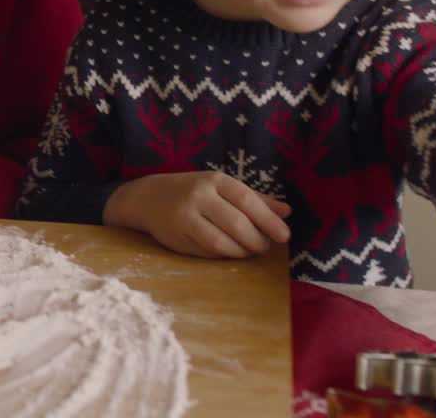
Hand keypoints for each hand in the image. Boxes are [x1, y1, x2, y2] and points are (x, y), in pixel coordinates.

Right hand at [102, 171, 291, 257]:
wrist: (148, 198)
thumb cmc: (193, 191)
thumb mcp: (221, 188)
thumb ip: (255, 199)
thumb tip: (287, 212)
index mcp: (214, 180)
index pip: (246, 199)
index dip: (268, 219)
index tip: (285, 235)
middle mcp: (198, 195)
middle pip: (235, 223)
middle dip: (256, 240)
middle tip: (265, 248)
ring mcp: (184, 217)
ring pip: (220, 241)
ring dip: (240, 251)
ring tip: (249, 252)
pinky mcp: (175, 237)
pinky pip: (205, 251)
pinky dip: (222, 255)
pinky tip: (230, 253)